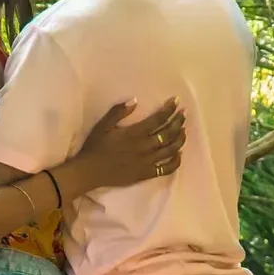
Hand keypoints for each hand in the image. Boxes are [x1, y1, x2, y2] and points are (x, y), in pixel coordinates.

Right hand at [68, 99, 184, 193]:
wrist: (90, 172)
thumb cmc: (95, 147)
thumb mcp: (103, 125)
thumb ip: (118, 112)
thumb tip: (135, 100)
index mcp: (134, 133)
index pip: (158, 119)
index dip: (169, 109)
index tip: (176, 102)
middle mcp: (144, 147)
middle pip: (168, 133)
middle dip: (178, 121)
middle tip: (183, 114)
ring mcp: (147, 162)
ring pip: (171, 149)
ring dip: (180, 138)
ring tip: (183, 130)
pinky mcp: (146, 174)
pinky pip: (167, 168)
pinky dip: (176, 161)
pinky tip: (178, 154)